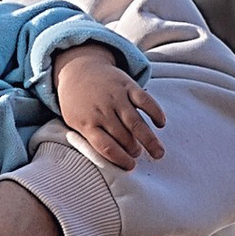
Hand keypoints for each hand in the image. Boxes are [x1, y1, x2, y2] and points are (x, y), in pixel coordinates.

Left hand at [51, 40, 166, 174]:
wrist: (78, 69)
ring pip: (135, 122)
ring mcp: (116, 97)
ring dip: (149, 139)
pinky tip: (160, 124)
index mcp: (87, 123)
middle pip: (123, 136)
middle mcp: (102, 110)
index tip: (130, 166)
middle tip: (139, 155)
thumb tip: (111, 159)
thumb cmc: (77, 103)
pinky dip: (155, 112)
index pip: (105, 147)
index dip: (120, 159)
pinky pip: (145, 100)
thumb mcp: (74, 122)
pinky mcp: (127, 85)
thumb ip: (89, 139)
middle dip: (134, 149)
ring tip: (158, 153)